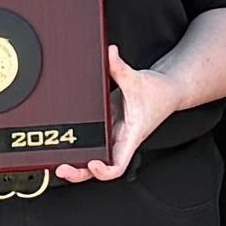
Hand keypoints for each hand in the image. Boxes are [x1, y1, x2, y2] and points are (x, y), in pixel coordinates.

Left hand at [57, 47, 174, 183]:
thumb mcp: (136, 79)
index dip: (102, 171)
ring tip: (57, 161)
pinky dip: (79, 148)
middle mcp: (120, 142)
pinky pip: (92, 143)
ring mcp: (113, 137)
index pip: (117, 166)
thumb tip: (109, 53)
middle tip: (61, 168)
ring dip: (76, 162)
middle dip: (79, 172)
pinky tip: (64, 146)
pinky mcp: (108, 128)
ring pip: (93, 158)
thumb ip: (119, 67)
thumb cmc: (158, 93)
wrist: (168, 90)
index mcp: (130, 138)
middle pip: (98, 168)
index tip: (92, 162)